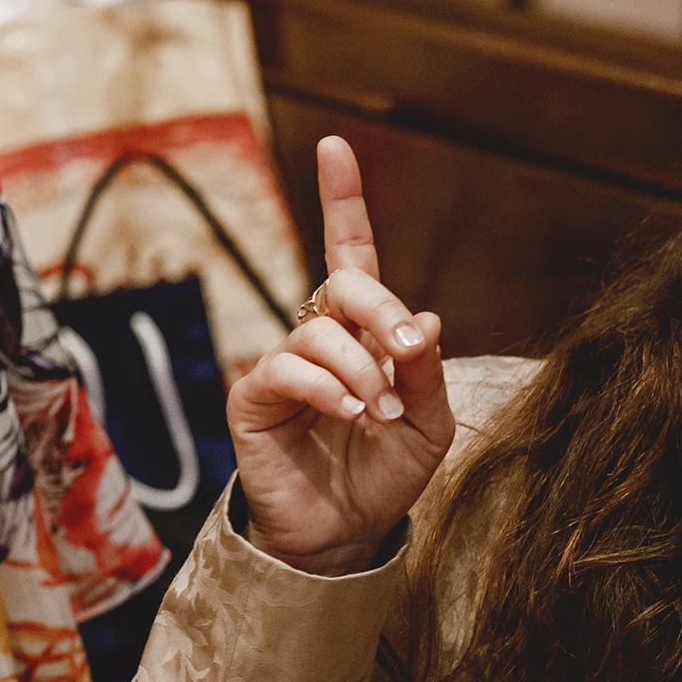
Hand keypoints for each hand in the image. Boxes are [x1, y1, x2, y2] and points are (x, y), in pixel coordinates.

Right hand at [227, 136, 454, 573]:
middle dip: (379, 306)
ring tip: (378, 411)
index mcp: (362, 334)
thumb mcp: (428, 425)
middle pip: (342, 285)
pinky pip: (286, 369)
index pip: (350, 254)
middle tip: (405, 346)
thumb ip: (425, 373)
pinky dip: (325, 387)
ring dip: (360, 368)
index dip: (342, 201)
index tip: (336, 147)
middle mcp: (319, 338)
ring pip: (319, 332)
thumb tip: (424, 320)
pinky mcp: (253, 398)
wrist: (346, 534)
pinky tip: (348, 412)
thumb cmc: (385, 475)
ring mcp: (283, 366)